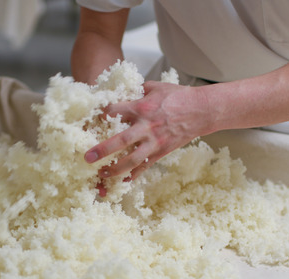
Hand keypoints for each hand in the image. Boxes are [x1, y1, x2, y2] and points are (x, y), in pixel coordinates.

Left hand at [84, 81, 210, 180]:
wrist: (201, 110)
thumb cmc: (178, 96)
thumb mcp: (155, 87)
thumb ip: (136, 91)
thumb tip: (122, 91)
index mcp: (142, 107)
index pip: (114, 111)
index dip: (101, 115)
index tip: (91, 120)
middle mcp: (146, 126)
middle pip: (120, 141)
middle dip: (102, 150)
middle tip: (87, 158)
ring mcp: (154, 141)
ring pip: (132, 159)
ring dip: (115, 169)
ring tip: (101, 173)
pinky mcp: (161, 151)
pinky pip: (145, 166)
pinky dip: (134, 175)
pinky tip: (123, 181)